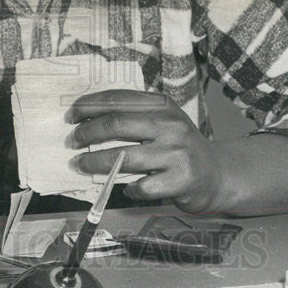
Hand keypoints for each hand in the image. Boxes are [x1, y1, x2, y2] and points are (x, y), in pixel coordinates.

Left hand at [66, 89, 227, 212]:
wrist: (217, 173)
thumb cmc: (179, 146)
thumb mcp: (162, 121)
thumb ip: (132, 116)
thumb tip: (86, 119)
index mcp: (162, 105)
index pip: (118, 99)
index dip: (89, 106)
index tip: (70, 115)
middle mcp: (170, 125)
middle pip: (116, 124)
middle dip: (87, 133)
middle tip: (72, 141)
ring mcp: (177, 153)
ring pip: (124, 157)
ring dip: (95, 162)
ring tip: (80, 164)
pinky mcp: (181, 180)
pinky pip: (142, 187)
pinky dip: (128, 189)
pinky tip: (125, 188)